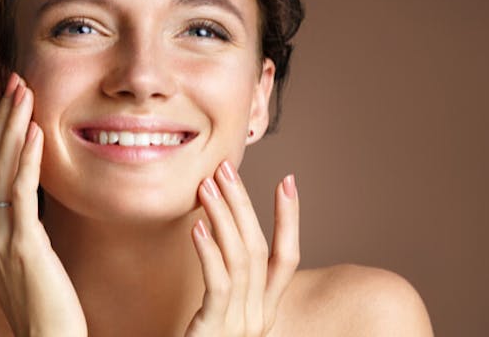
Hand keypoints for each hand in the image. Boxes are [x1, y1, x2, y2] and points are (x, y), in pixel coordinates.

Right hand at [0, 73, 86, 336]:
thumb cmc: (39, 297)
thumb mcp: (16, 254)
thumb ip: (12, 221)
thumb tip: (22, 187)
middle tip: (12, 82)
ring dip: (12, 127)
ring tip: (24, 92)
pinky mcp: (23, 246)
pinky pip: (21, 194)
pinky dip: (28, 160)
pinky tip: (36, 133)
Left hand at [186, 161, 299, 336]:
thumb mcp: (220, 315)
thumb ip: (228, 284)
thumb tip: (219, 236)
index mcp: (265, 311)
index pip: (287, 258)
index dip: (290, 219)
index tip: (288, 181)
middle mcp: (259, 317)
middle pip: (259, 249)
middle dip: (244, 204)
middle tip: (226, 169)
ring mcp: (241, 326)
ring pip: (241, 260)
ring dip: (224, 217)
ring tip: (206, 186)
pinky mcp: (216, 331)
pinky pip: (219, 284)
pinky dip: (209, 251)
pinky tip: (198, 226)